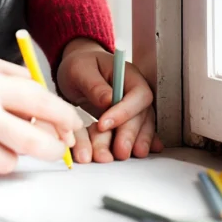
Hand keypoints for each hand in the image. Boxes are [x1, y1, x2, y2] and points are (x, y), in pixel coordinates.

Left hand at [56, 38, 163, 159]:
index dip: (125, 111)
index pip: (138, 94)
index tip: (103, 124)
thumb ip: (94, 84)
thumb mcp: (80, 70)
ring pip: (142, 125)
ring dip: (135, 142)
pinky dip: (140, 141)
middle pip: (142, 114)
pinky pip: (138, 130)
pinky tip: (140, 152)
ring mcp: (134, 105)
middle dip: (130, 133)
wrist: (78, 70)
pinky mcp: (129, 118)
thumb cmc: (80, 66)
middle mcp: (136, 90)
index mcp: (128, 74)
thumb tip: (109, 100)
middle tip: (119, 151)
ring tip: (124, 156)